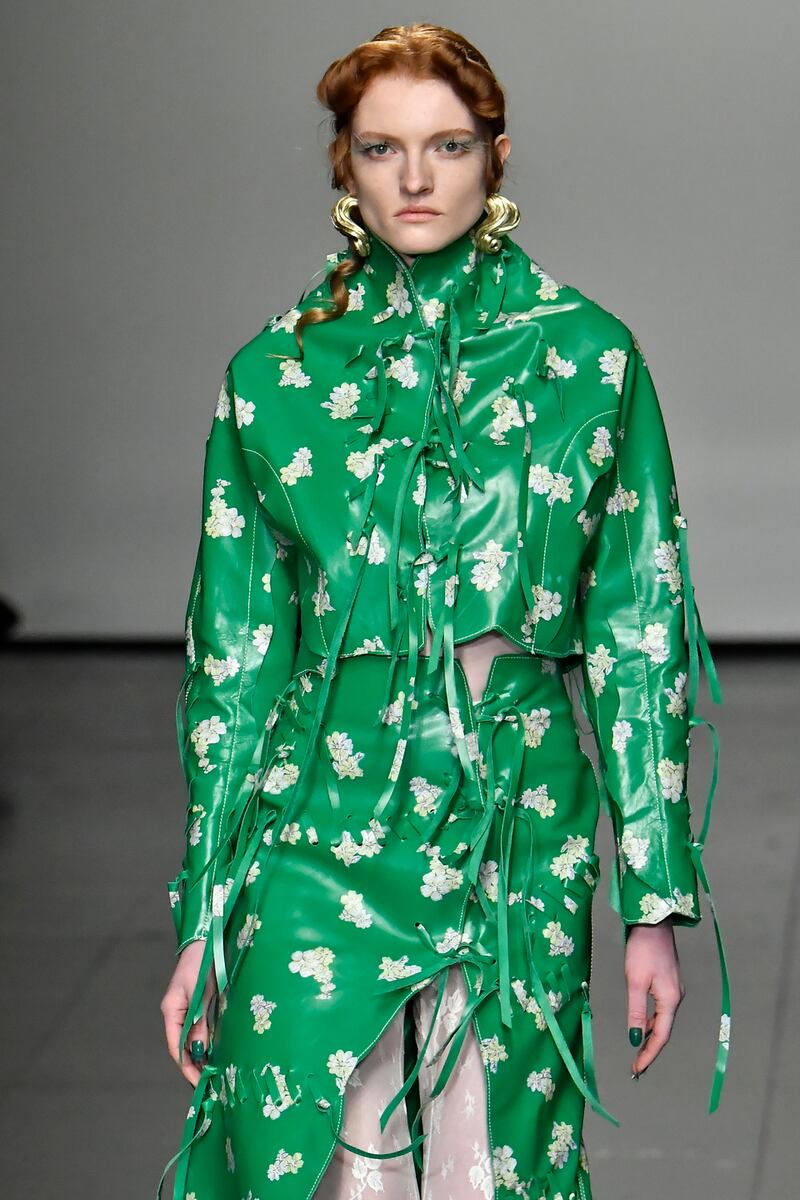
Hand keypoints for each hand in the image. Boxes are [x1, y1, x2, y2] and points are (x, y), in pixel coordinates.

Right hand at [160, 938, 216, 1085]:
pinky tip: (214, 1052)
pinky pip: (197, 1029)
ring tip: (212, 1074)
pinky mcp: (194, 1005)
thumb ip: (199, 1022)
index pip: (176, 1047)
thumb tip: (199, 1050)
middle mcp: (175, 1013)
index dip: (187, 1067)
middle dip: (194, 1065)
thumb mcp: (202, 994)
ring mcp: (184, 1010)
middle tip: (209, 1083)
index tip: (199, 1082)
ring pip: (190, 1040)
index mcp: (171, 1011)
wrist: (205, 941)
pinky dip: (204, 1042)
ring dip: (200, 1056)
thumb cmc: (200, 963)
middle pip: (182, 1046)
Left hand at [624, 917, 684, 1077]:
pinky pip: (661, 1010)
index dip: (649, 1055)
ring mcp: (674, 990)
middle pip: (664, 1031)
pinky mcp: (668, 983)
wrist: (653, 922)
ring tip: (637, 1053)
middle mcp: (676, 998)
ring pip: (662, 1021)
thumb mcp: (635, 981)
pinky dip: (651, 1023)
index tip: (636, 1070)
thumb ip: (636, 1011)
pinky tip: (642, 1027)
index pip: (660, 1036)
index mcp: (670, 1000)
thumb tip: (635, 1038)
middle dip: (650, 1050)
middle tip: (636, 1068)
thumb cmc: (643, 949)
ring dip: (650, 1038)